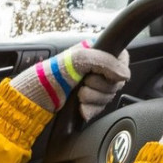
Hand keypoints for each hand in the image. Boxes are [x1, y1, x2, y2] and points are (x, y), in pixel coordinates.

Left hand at [10, 40, 129, 119]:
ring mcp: (93, 85)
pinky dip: (91, 110)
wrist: (38, 97)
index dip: (116, 69)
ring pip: (109, 96)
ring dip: (94, 99)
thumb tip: (125, 75)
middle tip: (85, 84)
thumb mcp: (80, 59)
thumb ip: (106, 62)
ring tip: (79, 96)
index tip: (103, 74)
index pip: (122, 58)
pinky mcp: (88, 101)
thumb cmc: (53, 73)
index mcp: (96, 52)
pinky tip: (81, 107)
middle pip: (117, 81)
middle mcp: (96, 68)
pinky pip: (101, 108)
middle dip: (100, 87)